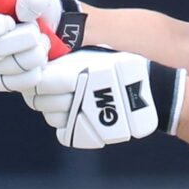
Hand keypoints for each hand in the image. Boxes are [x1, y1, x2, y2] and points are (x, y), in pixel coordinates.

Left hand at [22, 49, 170, 149]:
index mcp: (76, 73)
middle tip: (49, 89)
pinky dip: (67, 124)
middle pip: (40, 101)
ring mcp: (83, 118)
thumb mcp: (97, 53)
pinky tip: (76, 114)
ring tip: (67, 100)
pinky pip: (64, 132)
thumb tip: (42, 55)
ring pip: (51, 117)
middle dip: (41, 95)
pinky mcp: (89, 134)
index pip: (38, 83)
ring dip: (54, 109)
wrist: (153, 91)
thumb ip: (69, 57)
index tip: (38, 76)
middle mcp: (76, 96)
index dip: (34, 80)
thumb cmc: (124, 67)